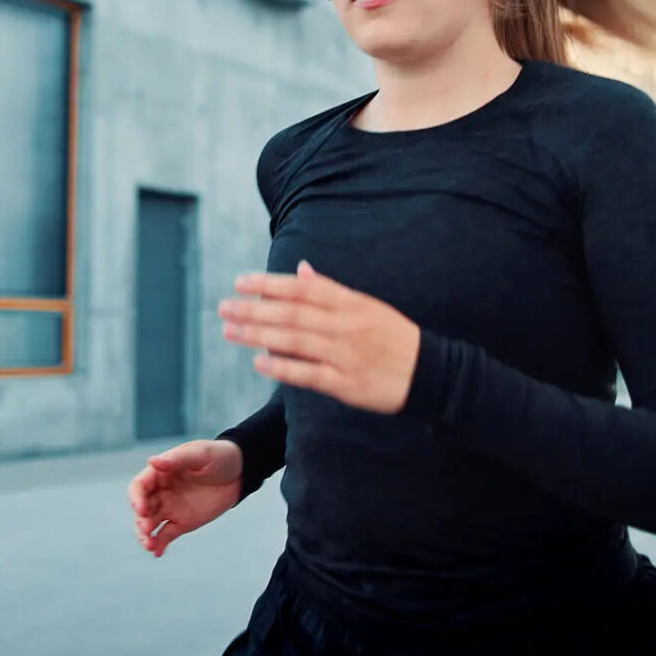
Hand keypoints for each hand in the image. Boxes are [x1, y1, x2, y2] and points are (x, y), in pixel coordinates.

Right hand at [127, 439, 243, 557]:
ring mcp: (170, 508)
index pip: (139, 487)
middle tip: (147, 529)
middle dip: (140, 520)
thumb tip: (152, 461)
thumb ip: (177, 459)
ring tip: (149, 545)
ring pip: (150, 524)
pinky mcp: (181, 523)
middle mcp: (160, 492)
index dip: (136, 498)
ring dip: (145, 535)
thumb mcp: (200, 454)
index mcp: (160, 473)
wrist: (239, 473)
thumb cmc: (217, 456)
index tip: (142, 509)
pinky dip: (159, 544)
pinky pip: (165, 535)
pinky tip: (157, 553)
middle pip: (142, 508)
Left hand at [220, 261, 421, 414]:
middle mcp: (346, 326)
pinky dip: (282, 367)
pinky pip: (308, 374)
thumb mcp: (367, 306)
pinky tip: (258, 362)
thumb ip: (331, 290)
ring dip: (258, 335)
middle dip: (254, 309)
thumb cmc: (395, 338)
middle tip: (224, 306)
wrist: (430, 373)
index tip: (240, 281)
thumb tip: (300, 270)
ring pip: (295, 341)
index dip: (269, 284)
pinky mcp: (347, 384)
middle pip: (292, 313)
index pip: (302, 289)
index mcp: (351, 303)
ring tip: (230, 330)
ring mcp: (345, 355)